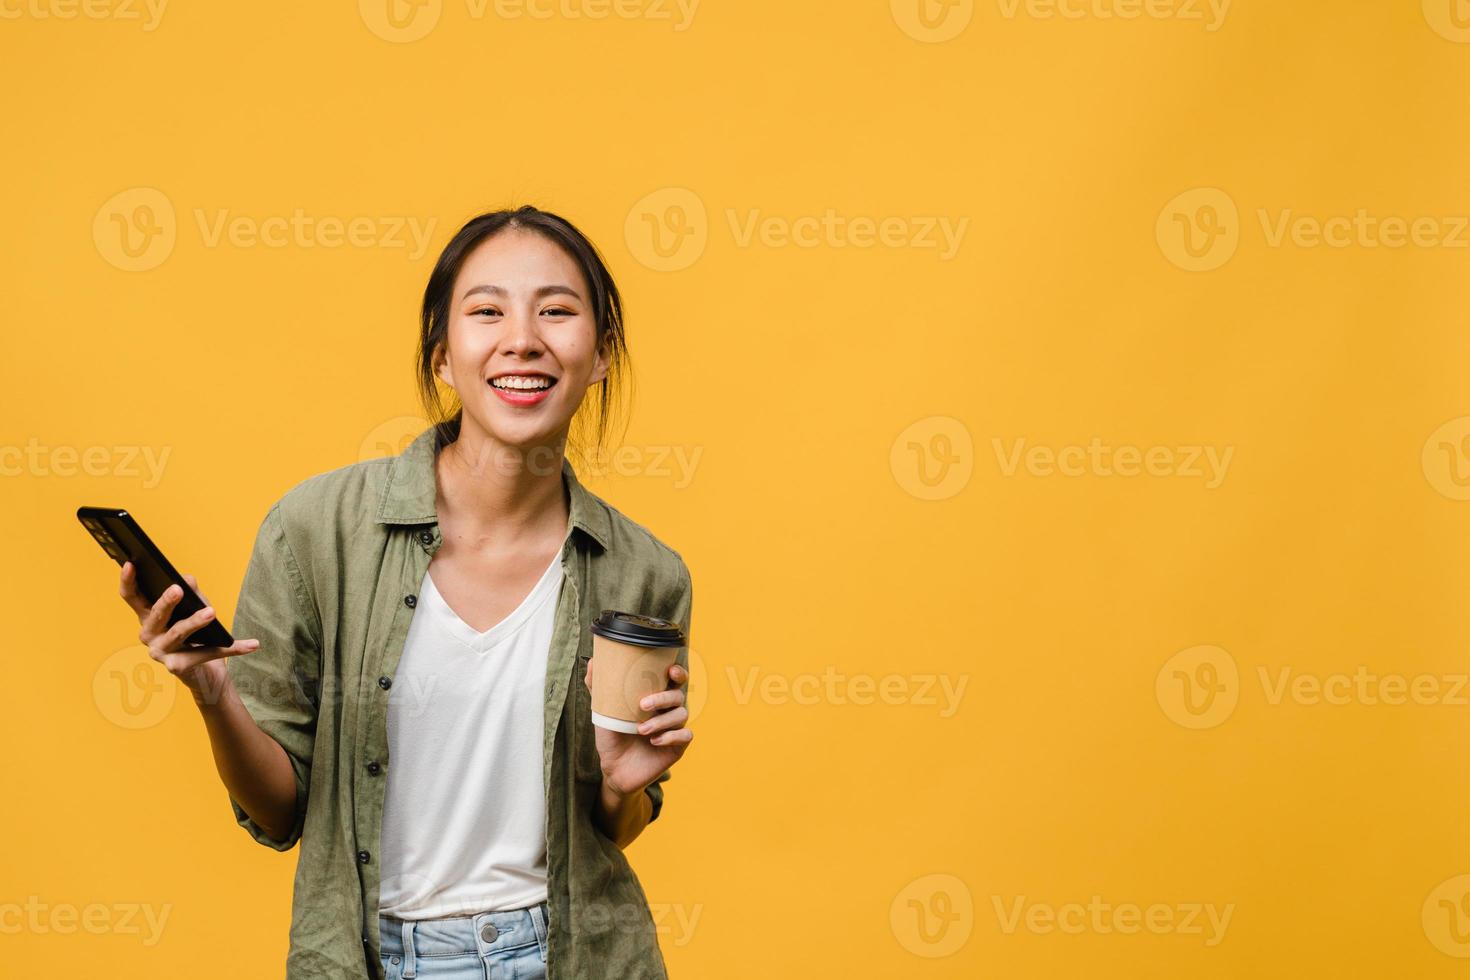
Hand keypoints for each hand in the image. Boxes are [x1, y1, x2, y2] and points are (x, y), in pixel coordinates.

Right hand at [119, 561, 259, 702]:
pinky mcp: (177, 667)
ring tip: (211, 612)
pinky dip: (232, 648)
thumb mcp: (196, 606)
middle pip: (155, 615)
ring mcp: (160, 652)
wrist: (205, 671)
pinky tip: (252, 644)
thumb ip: (190, 592)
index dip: (128, 580)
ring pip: (177, 633)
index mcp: (148, 615)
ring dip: (195, 622)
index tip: (131, 563)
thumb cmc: (198, 632)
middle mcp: (148, 634)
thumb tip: (186, 579)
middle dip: (166, 602)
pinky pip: (206, 653)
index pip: (132, 596)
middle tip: (177, 590)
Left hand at [583, 659, 692, 798]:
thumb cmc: (612, 735)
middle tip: (642, 705)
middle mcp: (668, 710)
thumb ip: (599, 686)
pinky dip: (671, 736)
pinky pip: (686, 736)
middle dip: (663, 698)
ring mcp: (674, 728)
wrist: (614, 768)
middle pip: (678, 695)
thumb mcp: (603, 710)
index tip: (670, 671)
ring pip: (682, 715)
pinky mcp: (677, 747)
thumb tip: (594, 662)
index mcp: (655, 697)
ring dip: (662, 720)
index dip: (678, 673)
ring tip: (641, 730)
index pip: (675, 680)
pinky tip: (655, 741)